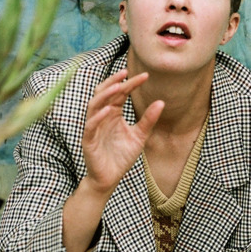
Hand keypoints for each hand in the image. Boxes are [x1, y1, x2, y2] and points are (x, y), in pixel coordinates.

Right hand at [82, 69, 163, 193]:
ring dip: (105, 94)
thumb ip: (148, 120)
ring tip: (119, 87)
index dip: (131, 83)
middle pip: (104, 92)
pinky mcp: (88, 140)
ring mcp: (94, 126)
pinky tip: (109, 109)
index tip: (146, 76)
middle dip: (114, 81)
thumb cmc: (122, 156)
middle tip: (127, 72)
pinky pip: (91, 125)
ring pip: (94, 104)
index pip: (120, 93)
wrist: (109, 179)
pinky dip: (98, 116)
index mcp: (113, 112)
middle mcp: (102, 115)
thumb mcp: (139, 136)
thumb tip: (161, 102)